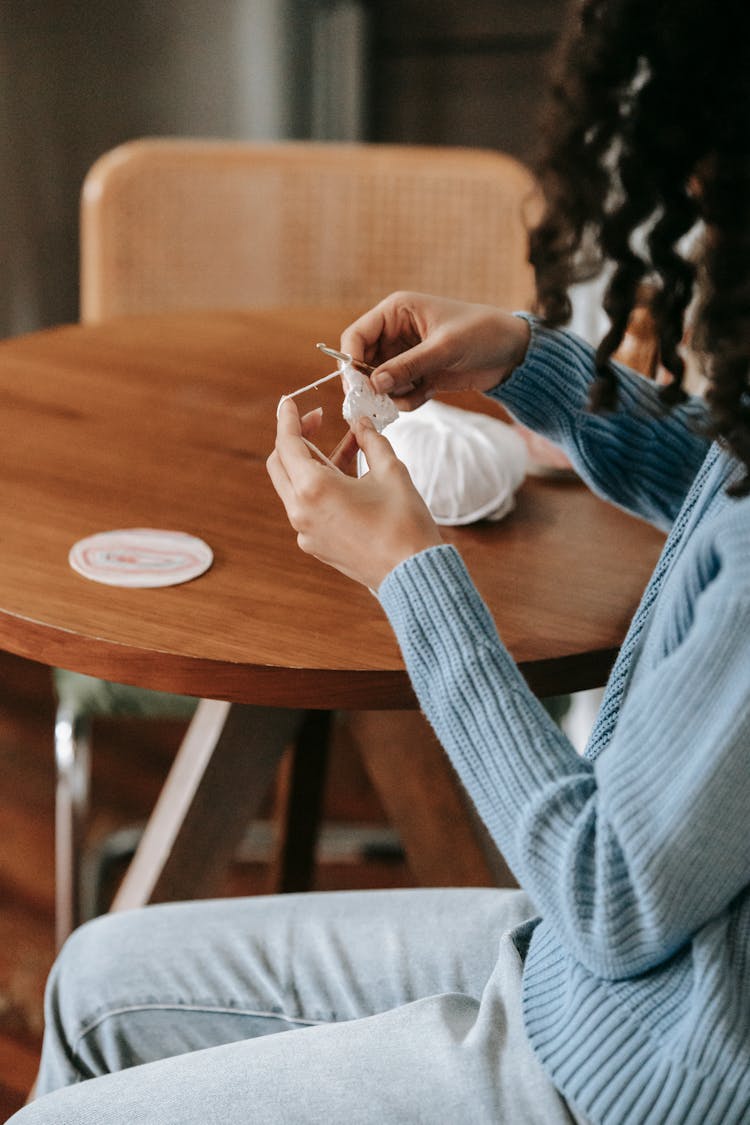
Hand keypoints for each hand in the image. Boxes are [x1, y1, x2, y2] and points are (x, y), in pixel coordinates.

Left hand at [266, 401, 443, 590]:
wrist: (413, 574)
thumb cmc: (404, 523)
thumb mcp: (391, 471)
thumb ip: (371, 441)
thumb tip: (361, 424)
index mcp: (314, 489)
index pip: (286, 443)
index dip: (287, 418)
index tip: (289, 402)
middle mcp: (301, 512)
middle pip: (280, 465)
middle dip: (295, 439)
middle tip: (318, 421)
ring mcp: (306, 532)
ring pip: (293, 487)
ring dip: (312, 463)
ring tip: (347, 448)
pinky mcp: (316, 545)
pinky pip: (307, 508)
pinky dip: (319, 487)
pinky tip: (348, 479)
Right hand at [341, 291, 530, 410]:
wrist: (513, 352)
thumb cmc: (482, 333)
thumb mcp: (444, 348)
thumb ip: (408, 366)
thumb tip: (373, 384)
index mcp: (396, 312)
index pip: (356, 336)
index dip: (350, 361)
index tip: (357, 387)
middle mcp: (395, 333)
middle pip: (362, 363)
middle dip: (371, 384)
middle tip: (381, 402)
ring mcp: (405, 356)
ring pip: (379, 383)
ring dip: (393, 395)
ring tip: (419, 391)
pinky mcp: (417, 375)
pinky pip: (398, 394)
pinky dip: (409, 400)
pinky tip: (430, 392)